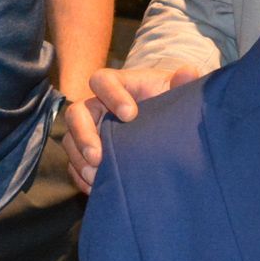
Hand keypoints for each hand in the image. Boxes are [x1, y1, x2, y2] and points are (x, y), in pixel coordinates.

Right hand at [62, 63, 201, 192]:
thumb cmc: (166, 100)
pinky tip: (96, 188)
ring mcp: (89, 129)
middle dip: (83, 135)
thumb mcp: (175, 90)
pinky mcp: (87, 151)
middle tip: (98, 156)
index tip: (130, 115)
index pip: (102, 80)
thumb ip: (182, 82)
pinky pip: (74, 163)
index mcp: (117, 84)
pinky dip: (82, 176)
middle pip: (76, 113)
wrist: (163, 122)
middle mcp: (97, 105)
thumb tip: (189, 72)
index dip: (112, 95)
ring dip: (79, 159)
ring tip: (96, 177)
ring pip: (70, 140)